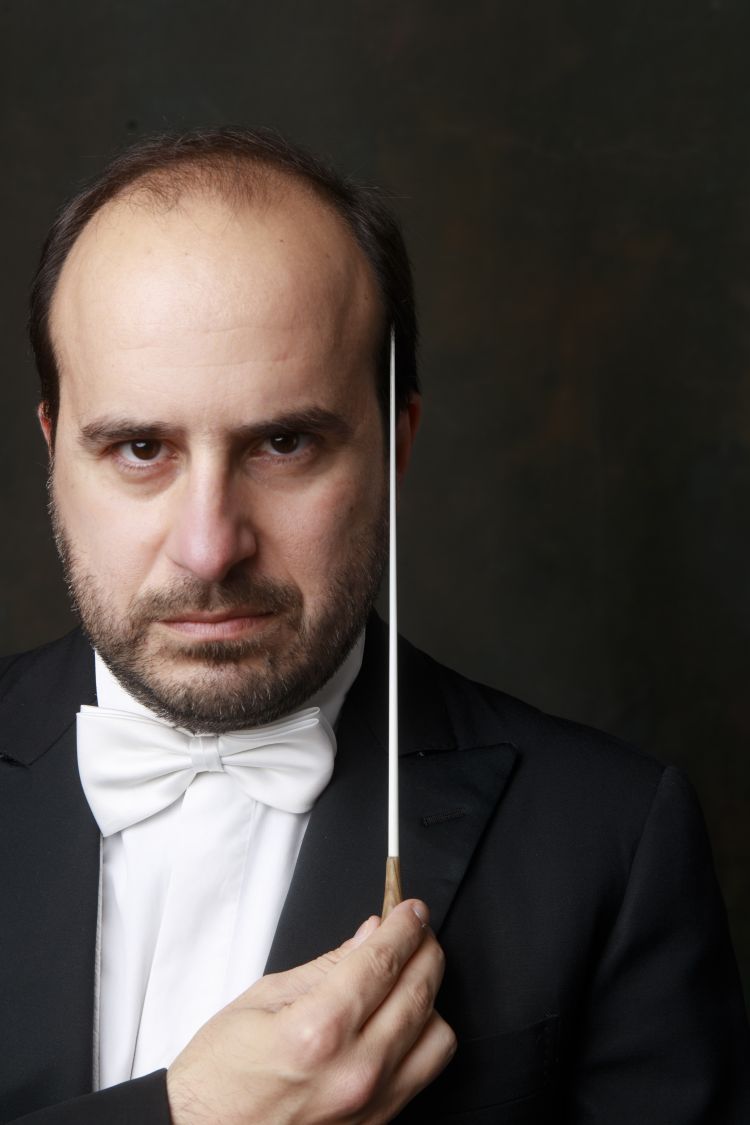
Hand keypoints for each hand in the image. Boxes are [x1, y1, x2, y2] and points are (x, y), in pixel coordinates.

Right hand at [166, 899, 455, 1123]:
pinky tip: (403, 1018)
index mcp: (317, 1031)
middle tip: (415, 930)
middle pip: (419, 992)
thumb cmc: (219, 1076)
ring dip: (429, 996)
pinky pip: (424, 1072)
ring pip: (437, 1035)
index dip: (404, 926)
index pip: (383, 961)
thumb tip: (370, 934)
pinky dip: (423, 1037)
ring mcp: (370, 1105)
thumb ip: (326, 965)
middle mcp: (353, 1071)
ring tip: (407, 976)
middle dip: (425, 949)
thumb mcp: (262, 1000)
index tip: (411, 910)